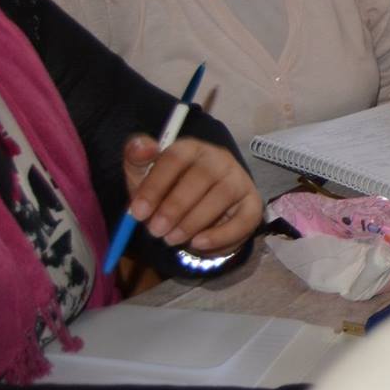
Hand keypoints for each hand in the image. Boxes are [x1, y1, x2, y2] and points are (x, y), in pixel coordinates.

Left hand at [122, 134, 259, 253]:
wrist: (193, 213)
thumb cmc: (166, 191)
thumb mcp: (144, 176)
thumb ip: (137, 160)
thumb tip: (142, 146)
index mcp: (191, 149)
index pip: (176, 157)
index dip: (155, 185)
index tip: (138, 212)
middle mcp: (219, 159)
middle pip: (202, 176)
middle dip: (175, 207)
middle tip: (155, 230)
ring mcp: (239, 180)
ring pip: (223, 195)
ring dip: (193, 221)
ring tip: (171, 239)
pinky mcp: (252, 204)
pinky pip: (244, 219)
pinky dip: (220, 235)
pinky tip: (198, 243)